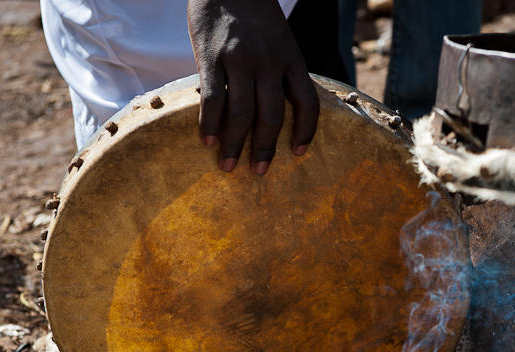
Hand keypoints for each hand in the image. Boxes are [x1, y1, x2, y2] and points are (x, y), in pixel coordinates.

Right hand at [187, 0, 318, 173]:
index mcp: (292, 59)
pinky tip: (207, 141)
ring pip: (242, 113)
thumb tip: (276, 110)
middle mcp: (269, 63)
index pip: (308, 103)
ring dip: (235, 144)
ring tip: (228, 166)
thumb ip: (281, 71)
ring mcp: (240, 60)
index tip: (299, 154)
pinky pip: (213, 98)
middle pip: (272, 116)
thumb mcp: (280, 40)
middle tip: (259, 172)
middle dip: (265, 149)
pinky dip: (210, 123)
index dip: (306, 132)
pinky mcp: (211, 57)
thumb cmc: (254, 16)